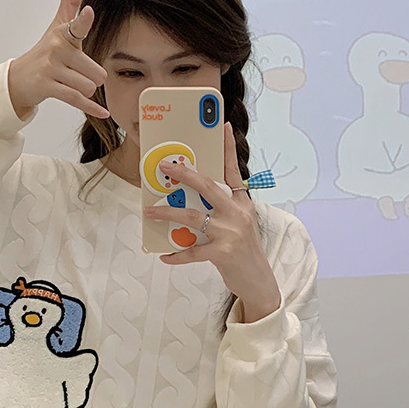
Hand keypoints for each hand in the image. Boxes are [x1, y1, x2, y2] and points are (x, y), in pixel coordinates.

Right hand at [8, 0, 109, 119]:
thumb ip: (72, 3)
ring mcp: (51, 69)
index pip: (75, 25)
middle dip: (94, 77)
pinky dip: (91, 108)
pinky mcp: (47, 87)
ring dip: (87, 90)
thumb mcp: (58, 26)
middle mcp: (57, 49)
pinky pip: (76, 99)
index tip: (88, 13)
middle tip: (83, 75)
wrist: (20, 78)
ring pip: (86, 86)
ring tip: (77, 85)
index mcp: (63, 34)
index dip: (82, 20)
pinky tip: (103, 112)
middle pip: (94, 70)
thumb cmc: (46, 51)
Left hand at [143, 122, 281, 322]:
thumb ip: (219, 212)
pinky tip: (165, 256)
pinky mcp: (223, 253)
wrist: (258, 281)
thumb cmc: (243, 251)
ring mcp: (231, 233)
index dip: (228, 149)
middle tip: (166, 166)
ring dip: (168, 212)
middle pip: (208, 187)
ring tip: (150, 211)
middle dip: (185, 175)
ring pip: (193, 216)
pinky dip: (177, 255)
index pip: (233, 171)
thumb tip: (187, 202)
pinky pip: (192, 251)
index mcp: (242, 204)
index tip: (223, 126)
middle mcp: (238, 214)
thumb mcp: (237, 225)